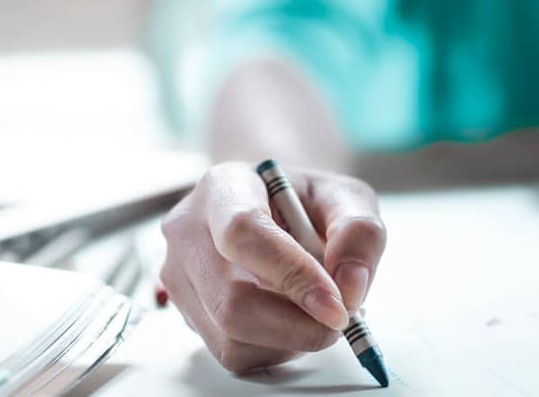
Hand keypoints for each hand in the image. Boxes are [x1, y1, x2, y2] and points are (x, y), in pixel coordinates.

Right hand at [159, 162, 385, 373]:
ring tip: (316, 309)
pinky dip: (276, 348)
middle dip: (297, 324)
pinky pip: (233, 353)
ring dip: (290, 338)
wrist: (274, 209)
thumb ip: (359, 231)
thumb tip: (350, 287)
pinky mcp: (187, 314)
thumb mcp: (345, 197)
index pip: (243, 233)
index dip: (292, 274)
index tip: (337, 305)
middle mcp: (187, 231)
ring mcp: (179, 276)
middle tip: (342, 320)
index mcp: (223, 186)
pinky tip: (291, 318)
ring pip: (231, 336)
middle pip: (231, 299)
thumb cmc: (306, 202)